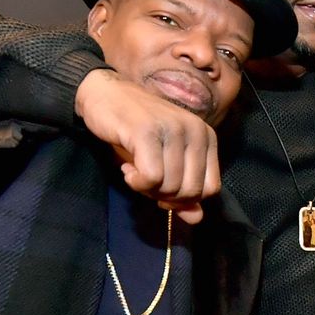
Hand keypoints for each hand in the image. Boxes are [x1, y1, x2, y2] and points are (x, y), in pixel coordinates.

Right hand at [74, 69, 219, 222]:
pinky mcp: (148, 132)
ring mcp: (173, 130)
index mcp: (206, 137)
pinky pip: (152, 178)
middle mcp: (196, 131)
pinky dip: (137, 183)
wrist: (104, 95)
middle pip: (191, 192)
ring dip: (147, 189)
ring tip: (134, 171)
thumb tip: (196, 219)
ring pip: (171, 187)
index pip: (210, 189)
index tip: (163, 189)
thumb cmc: (136, 131)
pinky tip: (127, 169)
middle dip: (165, 196)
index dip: (186, 199)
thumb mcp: (164, 162)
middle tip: (145, 181)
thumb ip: (182, 191)